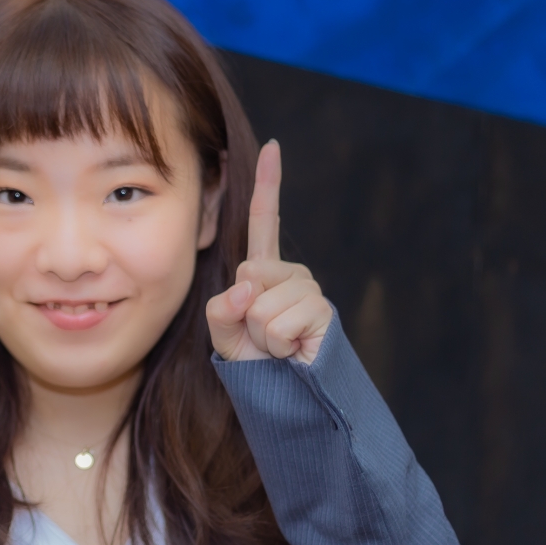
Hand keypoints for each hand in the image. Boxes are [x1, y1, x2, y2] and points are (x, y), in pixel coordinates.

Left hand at [206, 140, 333, 363]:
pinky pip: (277, 324)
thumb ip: (222, 307)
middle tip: (260, 337)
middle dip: (243, 313)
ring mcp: (309, 290)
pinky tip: (291, 353)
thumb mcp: (224, 332)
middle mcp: (291, 274)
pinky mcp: (323, 312)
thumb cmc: (257, 364)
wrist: (288, 398)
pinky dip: (277, 346)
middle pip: (248, 275)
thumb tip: (249, 288)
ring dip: (261, 335)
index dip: (269, 184)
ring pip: (260, 305)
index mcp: (265, 272)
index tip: (273, 146)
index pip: (266, 221)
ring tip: (277, 347)